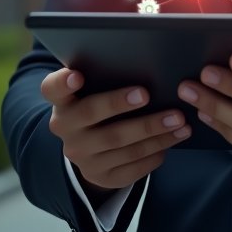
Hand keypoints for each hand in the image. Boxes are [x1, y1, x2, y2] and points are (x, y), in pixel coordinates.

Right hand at [42, 68, 190, 190]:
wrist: (92, 145)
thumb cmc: (101, 101)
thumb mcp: (95, 87)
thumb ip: (105, 73)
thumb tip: (144, 55)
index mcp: (62, 100)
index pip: (52, 88)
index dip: (63, 82)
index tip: (77, 75)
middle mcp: (66, 129)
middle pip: (92, 114)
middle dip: (120, 104)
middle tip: (147, 94)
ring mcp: (82, 157)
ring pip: (120, 144)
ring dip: (153, 132)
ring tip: (179, 120)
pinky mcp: (101, 177)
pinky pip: (130, 168)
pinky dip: (154, 154)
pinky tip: (172, 141)